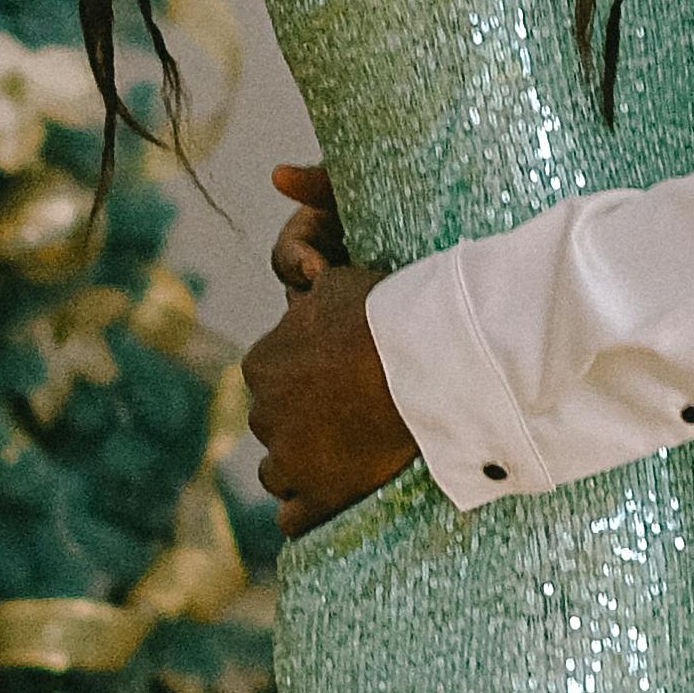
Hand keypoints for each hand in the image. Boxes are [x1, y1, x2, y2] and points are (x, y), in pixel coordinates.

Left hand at [247, 161, 417, 529]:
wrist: (432, 363)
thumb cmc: (393, 309)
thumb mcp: (346, 258)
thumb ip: (314, 210)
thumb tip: (275, 172)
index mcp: (261, 359)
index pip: (271, 377)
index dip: (309, 377)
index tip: (342, 378)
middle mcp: (262, 411)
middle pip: (276, 423)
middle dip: (306, 421)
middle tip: (353, 415)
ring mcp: (288, 458)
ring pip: (280, 471)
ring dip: (306, 466)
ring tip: (348, 456)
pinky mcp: (317, 497)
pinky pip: (294, 519)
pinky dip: (307, 513)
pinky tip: (327, 504)